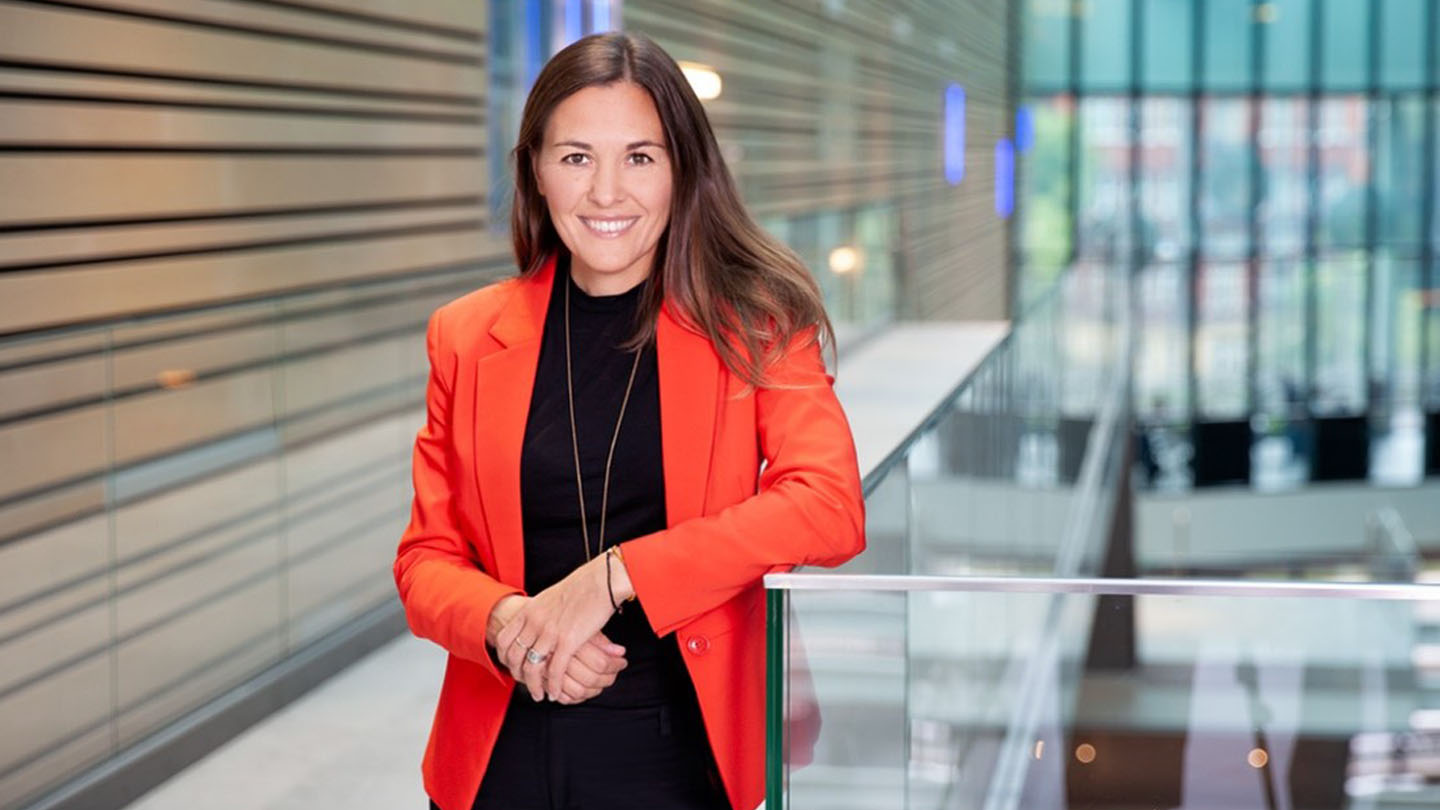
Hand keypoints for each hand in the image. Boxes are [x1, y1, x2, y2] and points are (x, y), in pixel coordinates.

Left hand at [493, 555, 624, 700]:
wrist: (599, 581)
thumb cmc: (579, 588)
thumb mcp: (549, 598)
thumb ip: (538, 612)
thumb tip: (533, 620)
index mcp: (528, 611)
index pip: (504, 639)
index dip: (504, 657)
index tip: (510, 667)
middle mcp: (534, 622)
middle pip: (515, 657)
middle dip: (518, 676)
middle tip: (525, 685)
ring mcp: (549, 633)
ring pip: (533, 668)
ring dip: (535, 686)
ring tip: (540, 695)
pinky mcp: (568, 641)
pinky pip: (555, 670)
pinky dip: (554, 685)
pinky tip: (555, 693)